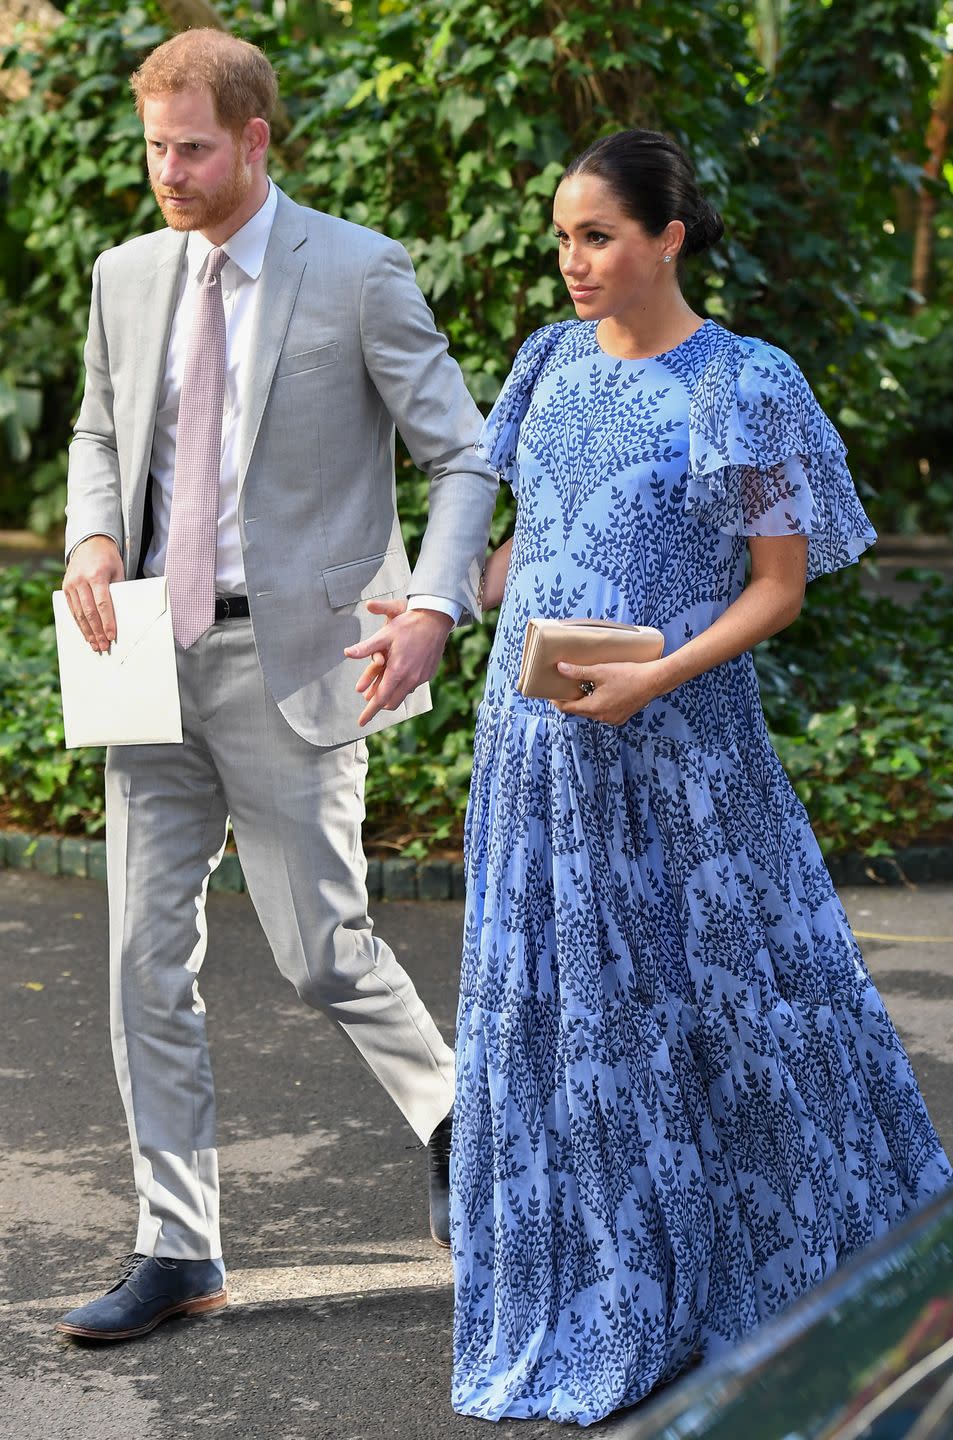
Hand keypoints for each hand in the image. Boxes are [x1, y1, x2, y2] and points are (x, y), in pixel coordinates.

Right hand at [62, 535, 123, 651]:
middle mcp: (81, 580)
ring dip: (87, 631)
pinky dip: (79, 624)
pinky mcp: (65, 587)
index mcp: (96, 575)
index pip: (102, 604)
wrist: (89, 544)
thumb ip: (118, 591)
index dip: (107, 622)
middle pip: (89, 611)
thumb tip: (121, 616)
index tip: (112, 636)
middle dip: (97, 631)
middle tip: (103, 646)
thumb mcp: (118, 571)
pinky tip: (85, 634)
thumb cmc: (108, 559)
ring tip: (95, 645)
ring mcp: (71, 584)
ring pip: (79, 613)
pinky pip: (72, 609)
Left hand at [344, 599, 452, 726]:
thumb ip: (366, 647)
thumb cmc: (409, 624)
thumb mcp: (384, 634)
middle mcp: (411, 679)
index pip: (380, 699)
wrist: (436, 619)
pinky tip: (398, 676)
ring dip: (390, 694)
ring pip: (402, 695)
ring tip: (380, 687)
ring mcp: (421, 678)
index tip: (361, 722)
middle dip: (378, 704)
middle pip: (391, 702)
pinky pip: (412, 686)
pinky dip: (402, 686)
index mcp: (397, 671)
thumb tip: (347, 653)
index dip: (369, 712)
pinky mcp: (428, 674)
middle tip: (368, 698)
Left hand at [551, 659, 666, 725]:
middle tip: (566, 687)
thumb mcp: (601, 671)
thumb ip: (579, 671)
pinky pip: (603, 713)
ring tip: (583, 687)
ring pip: (592, 712)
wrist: (654, 681)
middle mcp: (602, 718)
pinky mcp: (621, 717)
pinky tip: (600, 692)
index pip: (568, 709)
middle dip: (571, 700)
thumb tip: (560, 668)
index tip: (551, 693)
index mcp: (595, 708)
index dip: (558, 701)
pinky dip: (598, 704)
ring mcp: (613, 719)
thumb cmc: (629, 675)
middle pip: (580, 711)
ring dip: (585, 702)